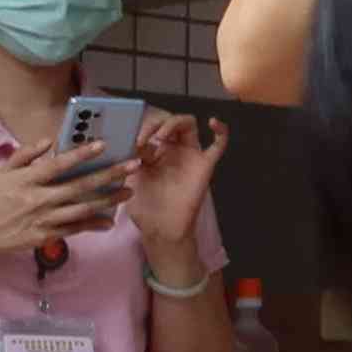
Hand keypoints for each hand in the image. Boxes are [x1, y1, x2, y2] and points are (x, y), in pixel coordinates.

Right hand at [0, 136, 134, 282]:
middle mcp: (39, 199)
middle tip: (132, 166)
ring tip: (127, 191)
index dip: (81, 154)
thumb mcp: (3, 173)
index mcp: (28, 180)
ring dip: (108, 200)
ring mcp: (44, 220)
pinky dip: (92, 225)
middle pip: (80, 186)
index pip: (59, 164)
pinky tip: (108, 220)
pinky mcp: (46, 236)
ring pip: (83, 209)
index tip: (102, 145)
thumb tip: (49, 141)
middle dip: (109, 175)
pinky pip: (74, 229)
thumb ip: (25, 154)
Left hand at [127, 110, 228, 263]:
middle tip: (143, 138)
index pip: (150, 128)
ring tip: (162, 134)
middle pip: (168, 121)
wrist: (161, 229)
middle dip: (156, 123)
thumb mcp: (131, 179)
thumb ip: (131, 159)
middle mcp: (172, 150)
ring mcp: (189, 155)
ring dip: (174, 123)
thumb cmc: (145, 208)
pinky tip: (213, 122)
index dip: (141, 130)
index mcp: (153, 152)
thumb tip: (134, 142)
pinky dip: (221, 131)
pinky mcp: (205, 165)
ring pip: (188, 125)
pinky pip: (218, 145)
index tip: (132, 143)